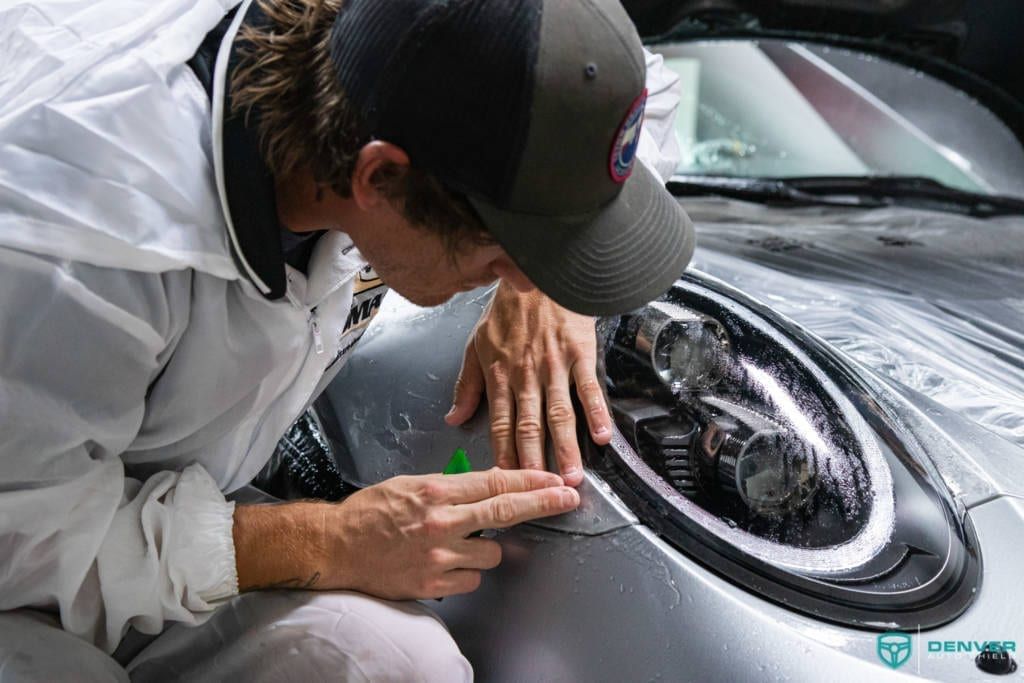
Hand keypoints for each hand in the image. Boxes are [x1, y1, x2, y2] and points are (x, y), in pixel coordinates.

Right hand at [233, 468, 578, 598]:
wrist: (336, 546)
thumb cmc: (371, 512)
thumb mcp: (412, 484)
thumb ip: (451, 487)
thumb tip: (488, 486)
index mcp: (436, 492)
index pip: (495, 482)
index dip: (530, 480)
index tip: (553, 479)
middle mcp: (441, 523)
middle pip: (505, 512)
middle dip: (542, 503)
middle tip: (568, 498)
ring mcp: (439, 556)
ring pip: (492, 555)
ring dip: (487, 550)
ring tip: (460, 543)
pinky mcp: (434, 584)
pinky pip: (471, 580)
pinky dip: (466, 573)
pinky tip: (446, 564)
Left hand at [444, 284, 612, 486]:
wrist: (537, 274)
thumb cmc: (508, 310)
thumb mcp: (476, 345)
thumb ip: (467, 386)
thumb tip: (453, 418)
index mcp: (500, 376)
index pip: (499, 425)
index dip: (504, 456)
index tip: (508, 484)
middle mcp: (526, 376)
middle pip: (529, 426)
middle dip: (536, 462)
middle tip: (542, 492)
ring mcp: (554, 366)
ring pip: (558, 413)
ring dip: (566, 447)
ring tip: (572, 475)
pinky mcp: (579, 354)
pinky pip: (587, 387)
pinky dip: (596, 412)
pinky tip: (601, 435)